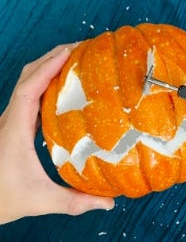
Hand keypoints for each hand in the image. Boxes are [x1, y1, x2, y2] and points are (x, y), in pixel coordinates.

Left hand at [0, 45, 113, 224]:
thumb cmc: (2, 199)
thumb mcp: (40, 200)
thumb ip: (74, 202)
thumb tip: (109, 202)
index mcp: (14, 130)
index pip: (28, 89)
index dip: (47, 68)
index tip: (69, 53)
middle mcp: (10, 119)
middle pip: (27, 76)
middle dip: (51, 58)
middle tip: (81, 49)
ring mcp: (11, 120)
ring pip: (27, 82)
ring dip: (48, 66)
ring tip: (76, 60)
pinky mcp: (15, 124)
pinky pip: (30, 94)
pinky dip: (46, 80)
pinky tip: (64, 86)